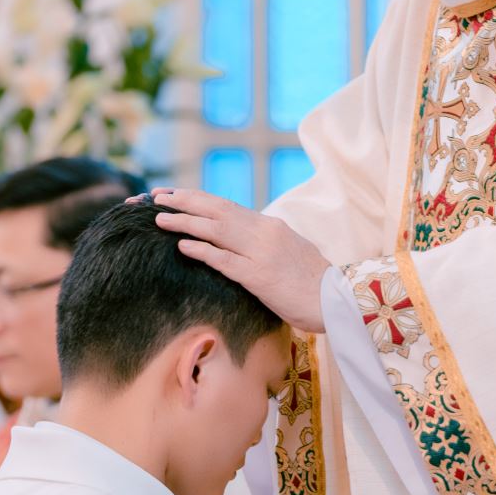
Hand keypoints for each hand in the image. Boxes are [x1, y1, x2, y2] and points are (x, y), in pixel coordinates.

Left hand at [146, 190, 328, 333]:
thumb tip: (242, 241)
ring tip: (159, 217)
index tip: (172, 194)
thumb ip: (266, 243)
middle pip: (216, 210)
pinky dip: (202, 250)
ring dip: (185, 221)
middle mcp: (264, 232)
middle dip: (183, 201)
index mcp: (270, 226)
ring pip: (216, 229)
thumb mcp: (290, 252)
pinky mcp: (260, 276)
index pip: (226, 206)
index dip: (197, 198)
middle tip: (155, 196)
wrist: (339, 300)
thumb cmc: (313, 283)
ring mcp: (262, 253)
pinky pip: (225, 260)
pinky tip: (182, 246)